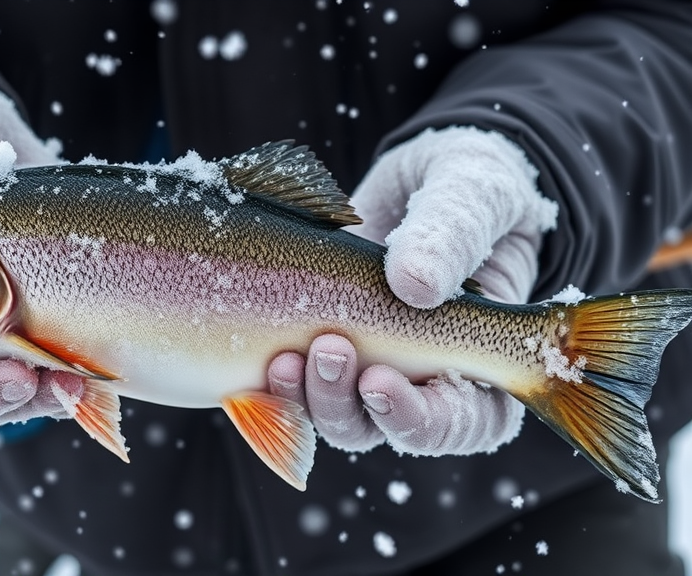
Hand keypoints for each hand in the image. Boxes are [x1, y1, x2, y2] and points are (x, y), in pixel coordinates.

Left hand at [268, 127, 554, 454]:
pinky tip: (266, 356)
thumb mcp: (475, 195)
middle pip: (381, 428)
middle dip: (345, 403)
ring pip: (333, 415)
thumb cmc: (472, 187)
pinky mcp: (321, 345)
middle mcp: (424, 377)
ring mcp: (369, 364)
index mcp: (481, 360)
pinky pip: (294, 390)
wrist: (423, 175)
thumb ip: (453, 235)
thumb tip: (415, 284)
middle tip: (327, 347)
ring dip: (306, 397)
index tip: (378, 380)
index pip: (462, 423)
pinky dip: (275, 386)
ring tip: (285, 356)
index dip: (418, 419)